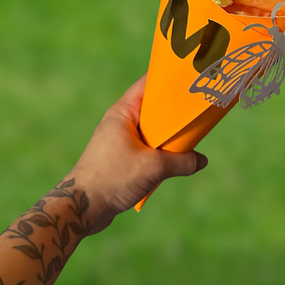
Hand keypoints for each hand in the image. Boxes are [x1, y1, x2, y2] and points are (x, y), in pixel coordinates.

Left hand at [69, 75, 207, 233]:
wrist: (82, 207)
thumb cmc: (112, 178)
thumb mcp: (153, 167)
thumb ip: (182, 162)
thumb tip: (202, 161)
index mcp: (123, 112)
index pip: (148, 84)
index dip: (168, 78)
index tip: (189, 77)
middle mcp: (120, 121)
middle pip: (153, 107)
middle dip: (174, 108)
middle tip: (197, 106)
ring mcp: (120, 139)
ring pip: (151, 129)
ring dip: (168, 134)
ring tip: (191, 134)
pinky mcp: (121, 157)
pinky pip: (146, 146)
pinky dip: (160, 149)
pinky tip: (175, 157)